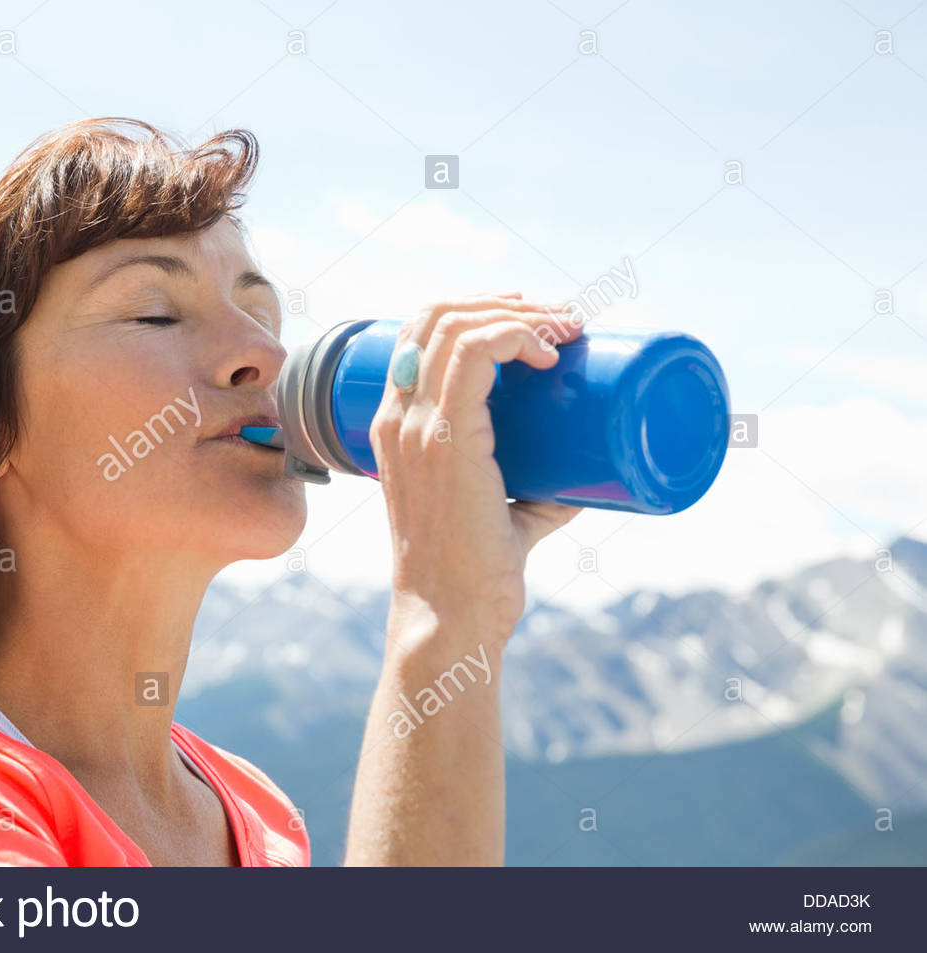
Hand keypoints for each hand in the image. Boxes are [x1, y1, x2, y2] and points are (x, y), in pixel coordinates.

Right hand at [369, 291, 583, 654]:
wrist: (452, 616)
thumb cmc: (475, 573)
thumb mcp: (507, 514)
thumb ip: (541, 493)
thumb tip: (591, 478)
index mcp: (396, 424)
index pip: (418, 333)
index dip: (475, 307)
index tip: (532, 316)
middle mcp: (397, 416)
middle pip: (436, 315)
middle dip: (505, 301)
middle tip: (559, 319)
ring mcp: (415, 425)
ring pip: (457, 325)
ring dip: (521, 313)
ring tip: (566, 328)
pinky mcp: (445, 439)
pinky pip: (475, 354)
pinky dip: (515, 335)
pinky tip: (547, 350)